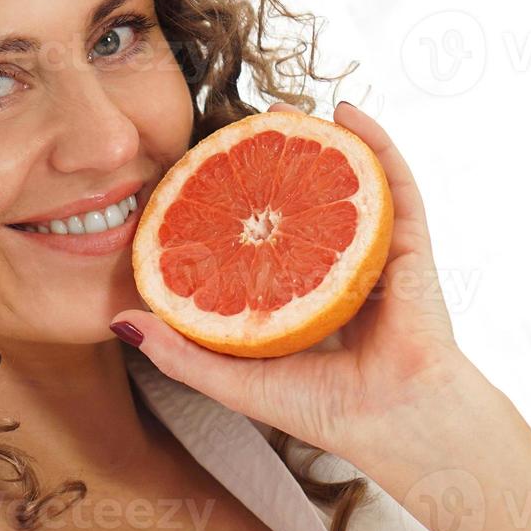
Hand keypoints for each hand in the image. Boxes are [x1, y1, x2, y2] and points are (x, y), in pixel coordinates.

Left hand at [110, 100, 482, 455]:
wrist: (395, 424)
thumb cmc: (326, 411)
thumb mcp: (235, 379)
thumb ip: (181, 352)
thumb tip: (120, 321)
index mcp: (302, 300)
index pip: (268, 243)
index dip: (240, 207)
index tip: (207, 175)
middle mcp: (339, 271)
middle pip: (306, 204)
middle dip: (277, 163)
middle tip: (243, 129)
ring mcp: (377, 255)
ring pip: (349, 182)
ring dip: (320, 139)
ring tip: (285, 106)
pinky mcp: (410, 246)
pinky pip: (395, 184)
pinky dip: (377, 143)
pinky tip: (350, 112)